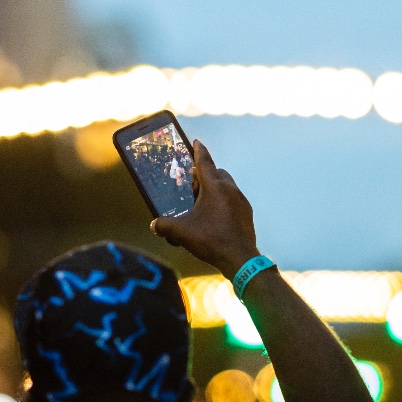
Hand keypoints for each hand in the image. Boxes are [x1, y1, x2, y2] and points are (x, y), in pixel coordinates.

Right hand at [151, 140, 260, 278]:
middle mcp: (230, 190)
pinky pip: (233, 201)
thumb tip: (154, 225)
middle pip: (217, 173)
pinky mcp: (246, 214)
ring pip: (226, 187)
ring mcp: (241, 201)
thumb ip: (164, 226)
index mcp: (214, 187)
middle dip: (205, 175)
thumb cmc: (211, 240)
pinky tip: (215, 218)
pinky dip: (224, 203)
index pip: (204, 162)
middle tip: (193, 185)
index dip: (198, 151)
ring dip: (215, 190)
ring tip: (202, 203)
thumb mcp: (182, 232)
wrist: (240, 259)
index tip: (196, 142)